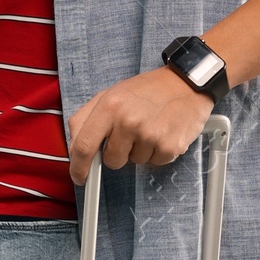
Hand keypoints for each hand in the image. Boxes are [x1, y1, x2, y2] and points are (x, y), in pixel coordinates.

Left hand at [67, 67, 211, 183]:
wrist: (185, 83)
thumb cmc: (147, 90)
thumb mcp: (109, 94)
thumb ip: (85, 119)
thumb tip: (74, 147)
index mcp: (109, 106)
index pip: (84, 145)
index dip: (79, 167)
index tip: (80, 177)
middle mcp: (128, 121)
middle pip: (111, 160)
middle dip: (118, 154)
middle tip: (130, 134)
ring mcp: (149, 135)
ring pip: (134, 162)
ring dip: (140, 150)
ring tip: (149, 127)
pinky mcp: (169, 146)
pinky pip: (154, 163)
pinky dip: (156, 153)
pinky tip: (162, 133)